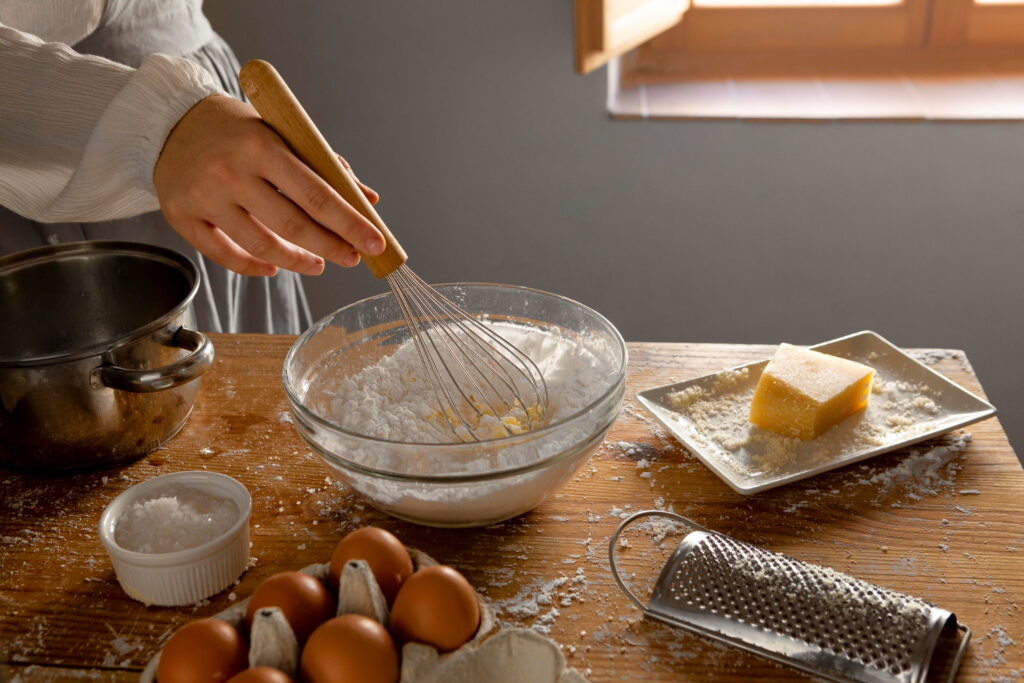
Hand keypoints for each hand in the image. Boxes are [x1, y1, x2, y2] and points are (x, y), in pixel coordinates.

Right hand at [153, 94, 383, 276]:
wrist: (170, 121)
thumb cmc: (238, 129)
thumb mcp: (282, 133)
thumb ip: (325, 166)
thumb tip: (369, 200)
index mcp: (261, 144)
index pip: (317, 194)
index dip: (350, 223)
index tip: (376, 243)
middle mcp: (230, 171)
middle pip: (293, 224)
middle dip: (331, 246)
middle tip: (354, 258)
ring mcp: (204, 196)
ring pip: (261, 244)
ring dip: (298, 261)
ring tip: (319, 264)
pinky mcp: (181, 216)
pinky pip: (224, 254)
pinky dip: (254, 266)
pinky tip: (275, 266)